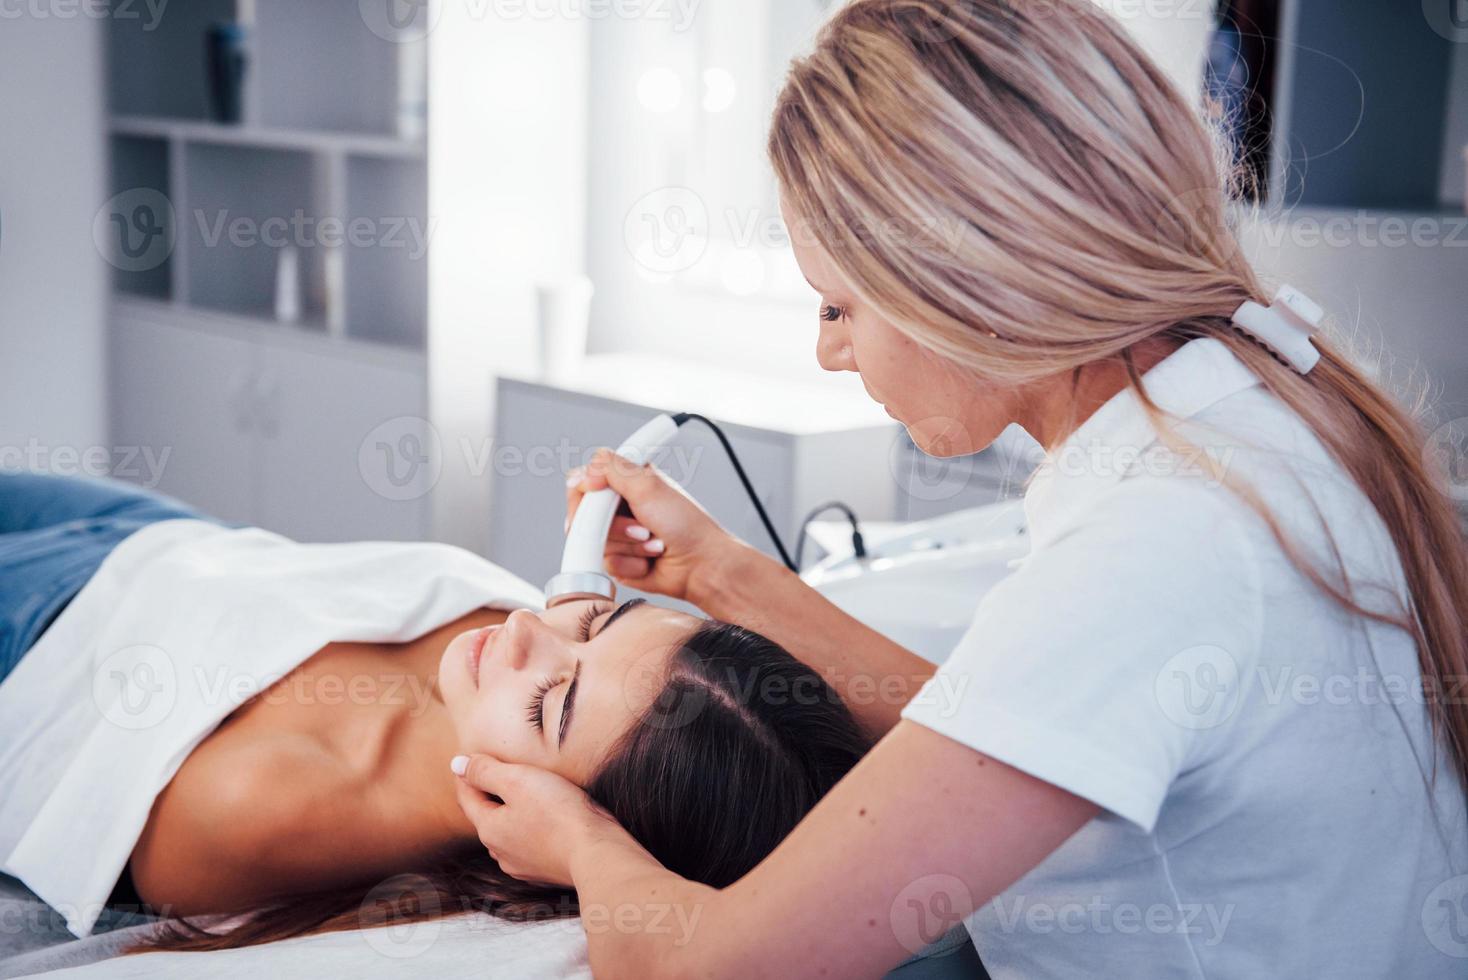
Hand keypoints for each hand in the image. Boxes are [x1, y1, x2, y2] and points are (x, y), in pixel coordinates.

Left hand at [451, 753, 631, 886]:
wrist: (597, 855)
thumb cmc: (559, 813)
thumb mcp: (518, 780)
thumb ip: (485, 771)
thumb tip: (456, 765)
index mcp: (489, 829)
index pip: (467, 798)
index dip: (467, 775)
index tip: (470, 758)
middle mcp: (500, 852)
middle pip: (487, 816)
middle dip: (490, 795)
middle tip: (498, 773)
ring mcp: (523, 866)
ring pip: (509, 833)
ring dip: (512, 814)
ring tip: (524, 796)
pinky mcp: (546, 871)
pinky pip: (530, 845)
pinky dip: (531, 829)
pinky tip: (546, 822)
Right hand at [565, 449, 747, 603]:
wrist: (700, 565)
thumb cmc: (686, 525)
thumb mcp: (649, 487)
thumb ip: (614, 470)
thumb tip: (586, 470)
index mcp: (625, 481)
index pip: (583, 481)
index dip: (587, 491)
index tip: (600, 496)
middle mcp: (618, 507)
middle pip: (583, 514)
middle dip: (613, 524)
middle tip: (640, 525)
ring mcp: (617, 535)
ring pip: (594, 541)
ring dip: (627, 545)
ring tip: (652, 542)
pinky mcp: (618, 560)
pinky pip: (606, 563)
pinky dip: (630, 563)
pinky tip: (650, 560)